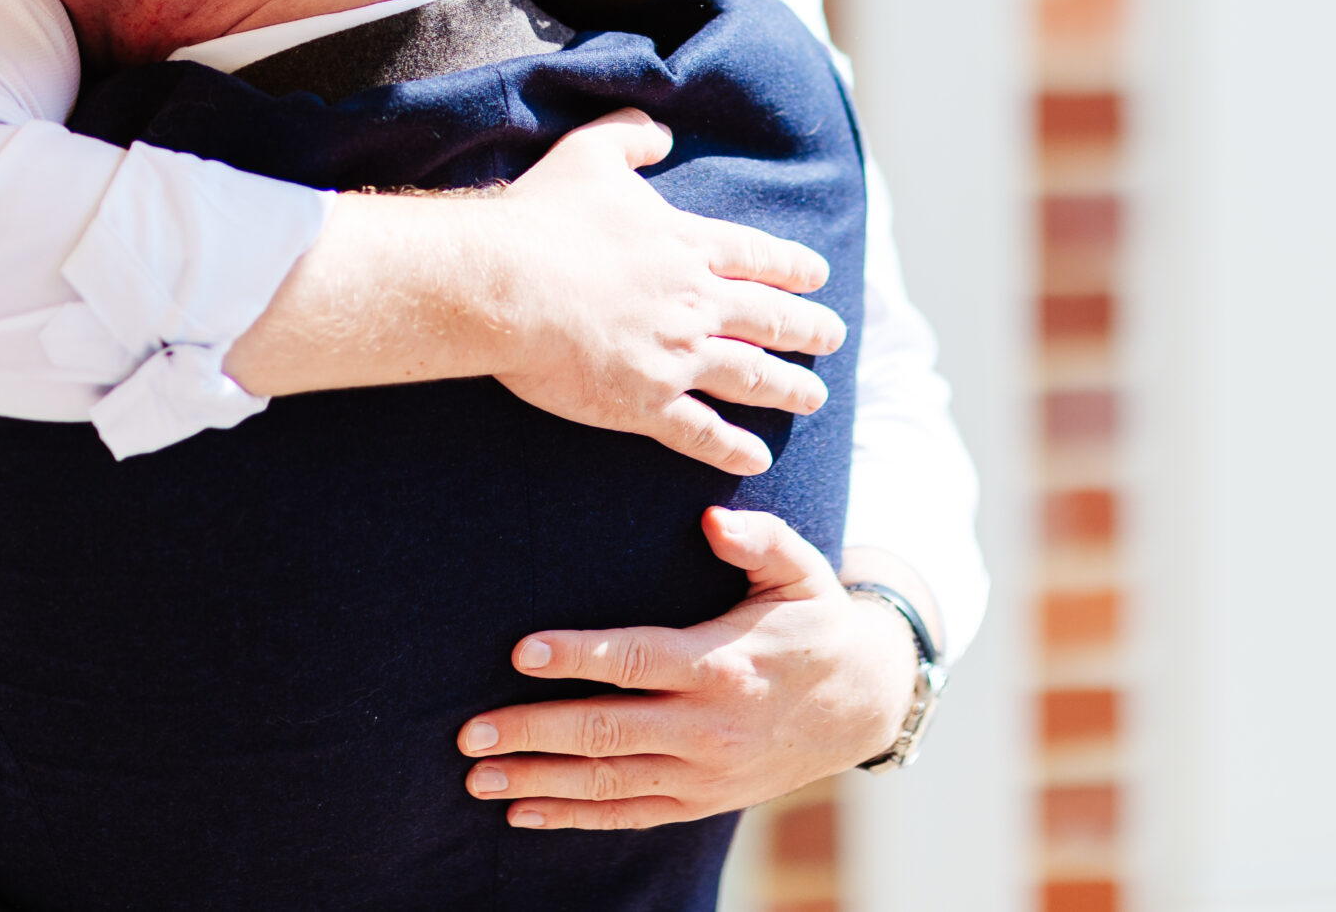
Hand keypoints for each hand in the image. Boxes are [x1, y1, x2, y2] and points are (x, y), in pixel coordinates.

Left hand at [455, 507, 916, 829]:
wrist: (865, 702)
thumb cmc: (815, 624)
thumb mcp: (801, 571)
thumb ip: (758, 539)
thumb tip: (712, 518)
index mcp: (723, 663)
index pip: (637, 659)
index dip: (578, 656)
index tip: (520, 652)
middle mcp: (709, 725)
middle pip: (607, 731)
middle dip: (532, 732)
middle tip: (470, 732)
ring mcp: (704, 772)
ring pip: (609, 781)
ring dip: (539, 780)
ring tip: (477, 778)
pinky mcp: (703, 800)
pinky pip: (629, 814)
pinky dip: (574, 817)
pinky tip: (523, 812)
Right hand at [483, 112, 843, 474]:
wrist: (503, 284)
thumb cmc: (540, 219)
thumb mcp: (588, 154)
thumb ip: (630, 135)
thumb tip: (660, 131)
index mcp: (685, 245)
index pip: (756, 258)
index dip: (792, 267)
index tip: (818, 277)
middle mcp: (694, 302)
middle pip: (769, 318)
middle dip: (807, 330)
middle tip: (834, 338)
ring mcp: (674, 356)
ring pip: (750, 376)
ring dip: (788, 389)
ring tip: (814, 399)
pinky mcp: (644, 403)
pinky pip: (702, 432)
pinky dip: (733, 448)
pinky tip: (759, 460)